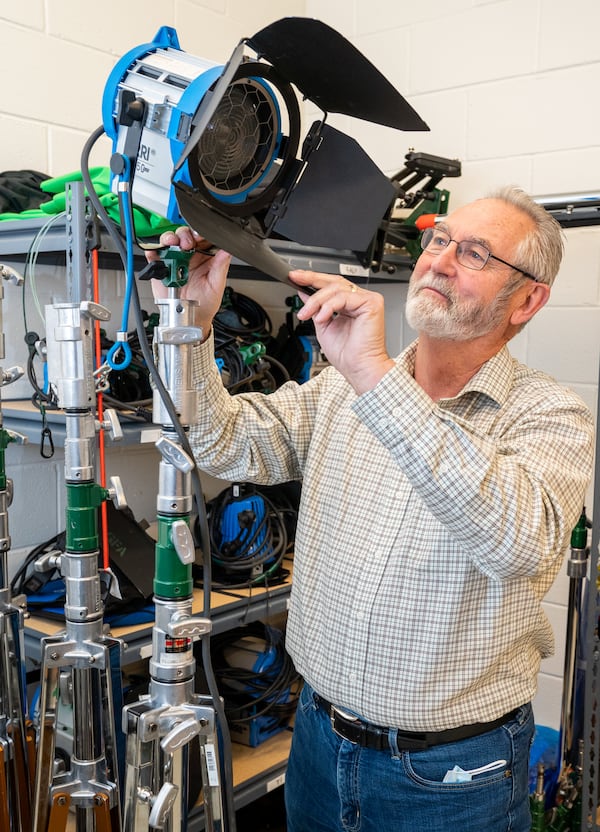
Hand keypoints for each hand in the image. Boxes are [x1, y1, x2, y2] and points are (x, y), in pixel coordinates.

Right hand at [147, 227, 230, 338]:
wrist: (190, 317)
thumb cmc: (205, 302)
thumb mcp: (217, 285)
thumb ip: (221, 266)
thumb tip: (228, 251)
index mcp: (205, 256)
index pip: (203, 237)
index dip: (201, 233)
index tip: (200, 236)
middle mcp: (189, 256)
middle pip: (184, 235)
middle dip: (184, 235)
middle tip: (186, 244)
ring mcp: (175, 260)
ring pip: (169, 241)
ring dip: (169, 239)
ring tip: (172, 245)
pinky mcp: (161, 267)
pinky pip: (154, 254)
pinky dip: (153, 251)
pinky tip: (157, 253)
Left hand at [290, 270, 394, 394]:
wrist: (358, 368)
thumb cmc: (347, 354)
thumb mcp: (323, 325)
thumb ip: (316, 308)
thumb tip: (304, 293)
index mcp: (350, 304)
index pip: (331, 285)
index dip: (313, 279)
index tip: (296, 278)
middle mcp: (360, 299)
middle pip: (334, 282)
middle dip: (312, 280)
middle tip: (296, 280)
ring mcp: (367, 300)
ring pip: (336, 288)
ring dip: (316, 301)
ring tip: (307, 314)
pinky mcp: (372, 303)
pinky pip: (344, 297)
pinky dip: (329, 306)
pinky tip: (322, 317)